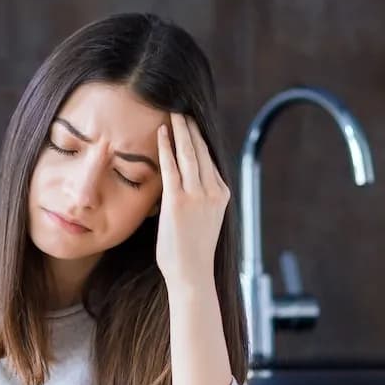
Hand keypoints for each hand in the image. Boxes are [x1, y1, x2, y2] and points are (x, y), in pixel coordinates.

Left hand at [155, 113, 229, 291]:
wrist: (191, 273)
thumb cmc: (191, 252)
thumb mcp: (203, 220)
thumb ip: (198, 200)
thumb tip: (184, 187)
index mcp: (222, 194)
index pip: (209, 161)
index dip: (199, 141)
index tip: (192, 125)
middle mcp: (213, 191)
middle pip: (201, 151)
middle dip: (191, 129)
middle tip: (182, 110)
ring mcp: (197, 195)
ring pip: (189, 153)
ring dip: (180, 130)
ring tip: (173, 113)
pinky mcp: (179, 201)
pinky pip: (172, 166)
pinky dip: (166, 147)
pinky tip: (162, 132)